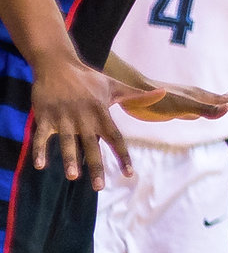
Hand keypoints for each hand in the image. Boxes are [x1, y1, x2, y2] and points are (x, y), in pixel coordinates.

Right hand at [27, 54, 151, 180]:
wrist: (58, 65)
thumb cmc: (88, 79)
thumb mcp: (114, 86)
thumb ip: (136, 95)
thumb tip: (162, 94)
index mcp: (101, 113)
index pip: (115, 138)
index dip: (122, 156)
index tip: (129, 173)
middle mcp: (84, 118)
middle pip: (92, 145)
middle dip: (96, 166)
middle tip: (99, 187)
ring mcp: (64, 118)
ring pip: (68, 142)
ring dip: (70, 159)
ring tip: (73, 176)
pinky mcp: (45, 117)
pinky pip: (41, 136)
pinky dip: (40, 150)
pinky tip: (39, 165)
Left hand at [118, 81, 227, 122]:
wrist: (131, 91)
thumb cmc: (153, 101)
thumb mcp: (180, 107)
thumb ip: (203, 108)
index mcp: (201, 98)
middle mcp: (198, 96)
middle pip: (227, 100)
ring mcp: (190, 98)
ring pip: (217, 99)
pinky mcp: (180, 103)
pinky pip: (204, 102)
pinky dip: (215, 101)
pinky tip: (218, 100)